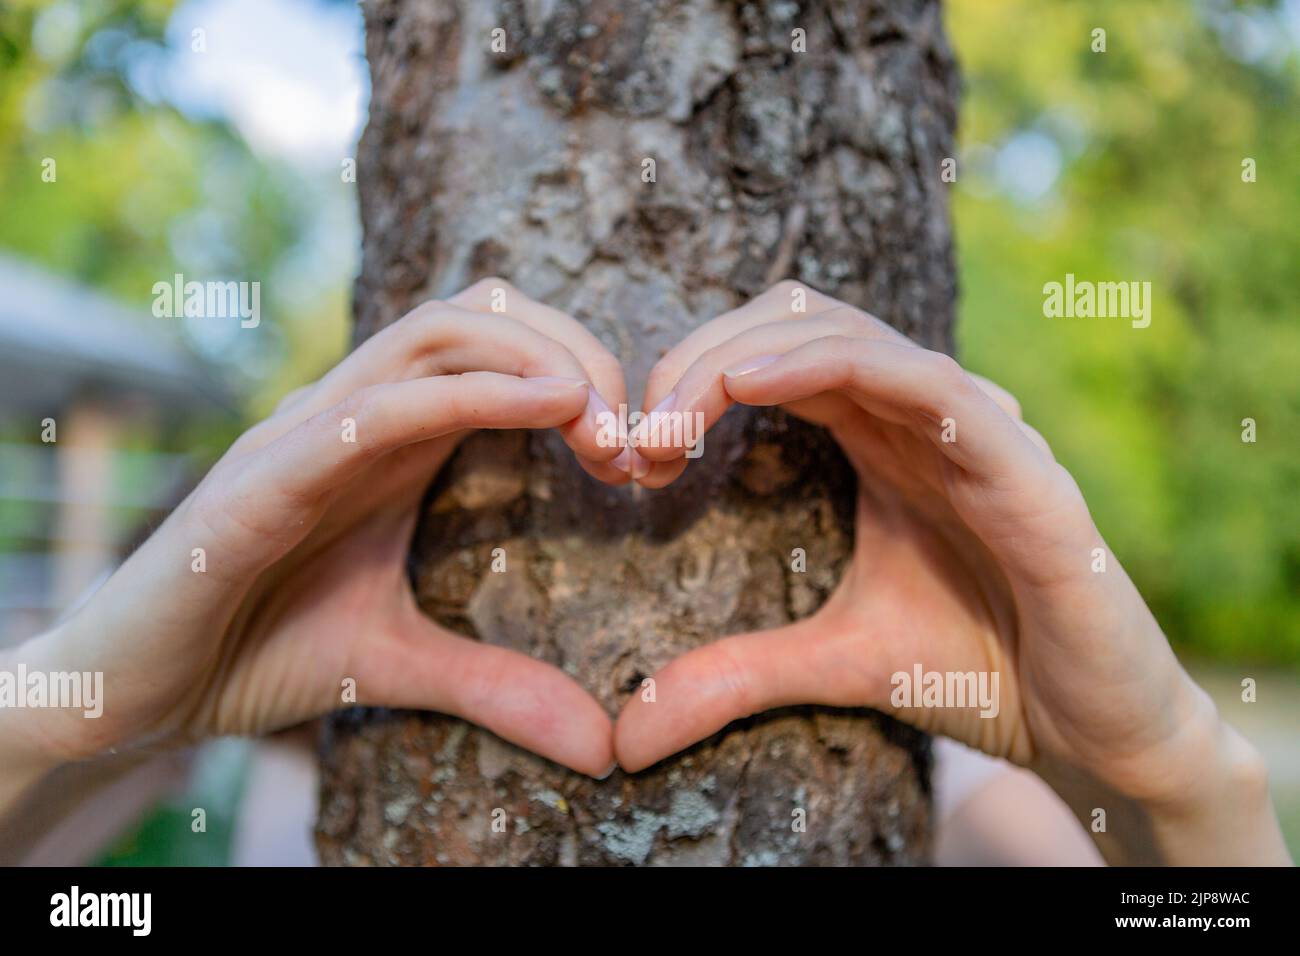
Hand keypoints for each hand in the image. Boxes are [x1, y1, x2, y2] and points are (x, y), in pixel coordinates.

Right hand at [2, 280, 628, 786]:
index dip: (583, 374)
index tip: (640, 451)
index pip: (499, 348)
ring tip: (601, 418)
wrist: (134, 689)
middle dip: (577, 351)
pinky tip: (546, 407)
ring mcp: (307, 431)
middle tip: (637, 434)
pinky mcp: (266, 473)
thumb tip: (602, 745)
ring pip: (434, 333)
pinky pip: (376, 407)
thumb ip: (497, 687)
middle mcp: (355, 415)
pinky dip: (468, 394)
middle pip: (480, 315)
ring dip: (536, 360)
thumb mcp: (401, 665)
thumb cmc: (256, 652)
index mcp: (393, 440)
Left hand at [615, 281, 1286, 863]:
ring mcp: (972, 429)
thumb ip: (736, 674)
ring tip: (673, 415)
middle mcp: (919, 416)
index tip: (632, 455)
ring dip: (742, 356)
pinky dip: (834, 364)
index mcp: (879, 438)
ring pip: (847, 332)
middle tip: (636, 435)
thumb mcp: (834, 663)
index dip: (691, 380)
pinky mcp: (1020, 465)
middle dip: (698, 359)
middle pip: (794, 324)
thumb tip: (628, 733)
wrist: (1094, 725)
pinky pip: (925, 381)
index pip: (773, 356)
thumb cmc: (980, 671)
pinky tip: (754, 382)